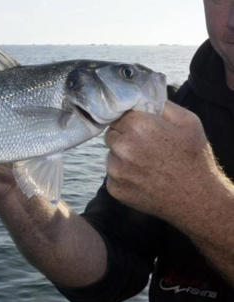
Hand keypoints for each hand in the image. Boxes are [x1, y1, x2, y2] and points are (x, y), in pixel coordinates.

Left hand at [104, 100, 220, 220]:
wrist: (197, 199)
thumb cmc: (194, 158)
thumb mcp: (188, 122)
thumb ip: (162, 105)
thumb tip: (144, 97)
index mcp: (138, 126)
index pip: (118, 115)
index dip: (129, 121)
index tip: (138, 128)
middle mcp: (122, 147)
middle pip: (111, 134)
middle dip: (123, 138)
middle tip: (144, 147)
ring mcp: (116, 170)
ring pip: (110, 156)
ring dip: (122, 158)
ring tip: (146, 165)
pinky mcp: (114, 188)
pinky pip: (112, 176)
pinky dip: (123, 177)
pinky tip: (142, 179)